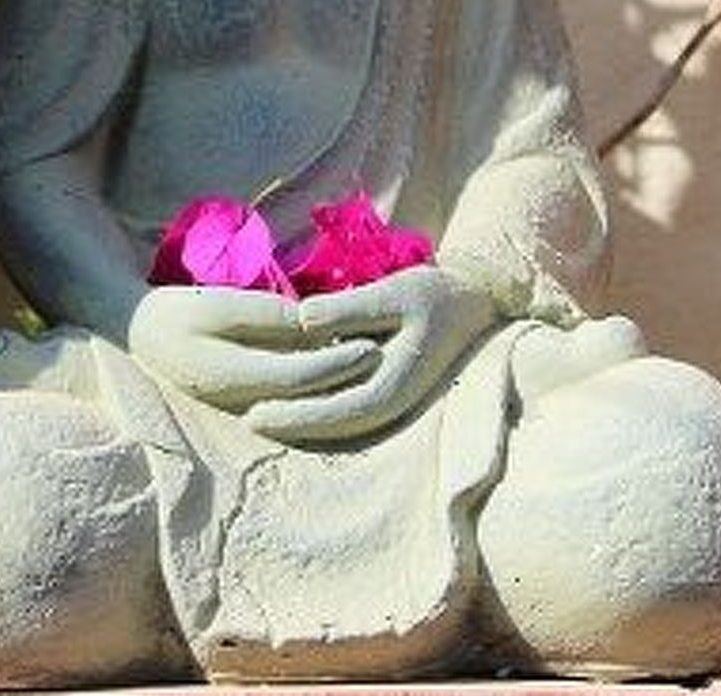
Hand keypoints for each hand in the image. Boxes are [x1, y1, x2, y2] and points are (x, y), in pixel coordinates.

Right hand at [125, 284, 379, 415]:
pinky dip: (316, 387)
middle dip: (345, 378)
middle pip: (307, 396)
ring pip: (300, 401)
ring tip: (370, 361)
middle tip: (384, 356)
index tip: (371, 345)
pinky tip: (339, 369)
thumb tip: (308, 323)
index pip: (299, 376)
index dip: (338, 362)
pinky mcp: (244, 399)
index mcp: (234, 377)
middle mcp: (242, 401)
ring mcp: (242, 405)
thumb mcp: (218, 305)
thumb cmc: (177, 311)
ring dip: (335, 385)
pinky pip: (289, 397)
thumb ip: (264, 316)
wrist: (141, 333)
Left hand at [243, 266, 494, 444]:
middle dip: (288, 425)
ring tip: (257, 415)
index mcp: (393, 387)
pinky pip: (346, 410)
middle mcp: (391, 404)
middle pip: (331, 427)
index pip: (333, 413)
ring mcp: (391, 403)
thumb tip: (302, 320)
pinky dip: (317, 411)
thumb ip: (349, 309)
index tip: (253, 414)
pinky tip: (289, 400)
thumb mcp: (394, 293)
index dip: (292, 416)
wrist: (475, 303)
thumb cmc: (434, 295)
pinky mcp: (386, 392)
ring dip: (300, 422)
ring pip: (338, 424)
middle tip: (245, 421)